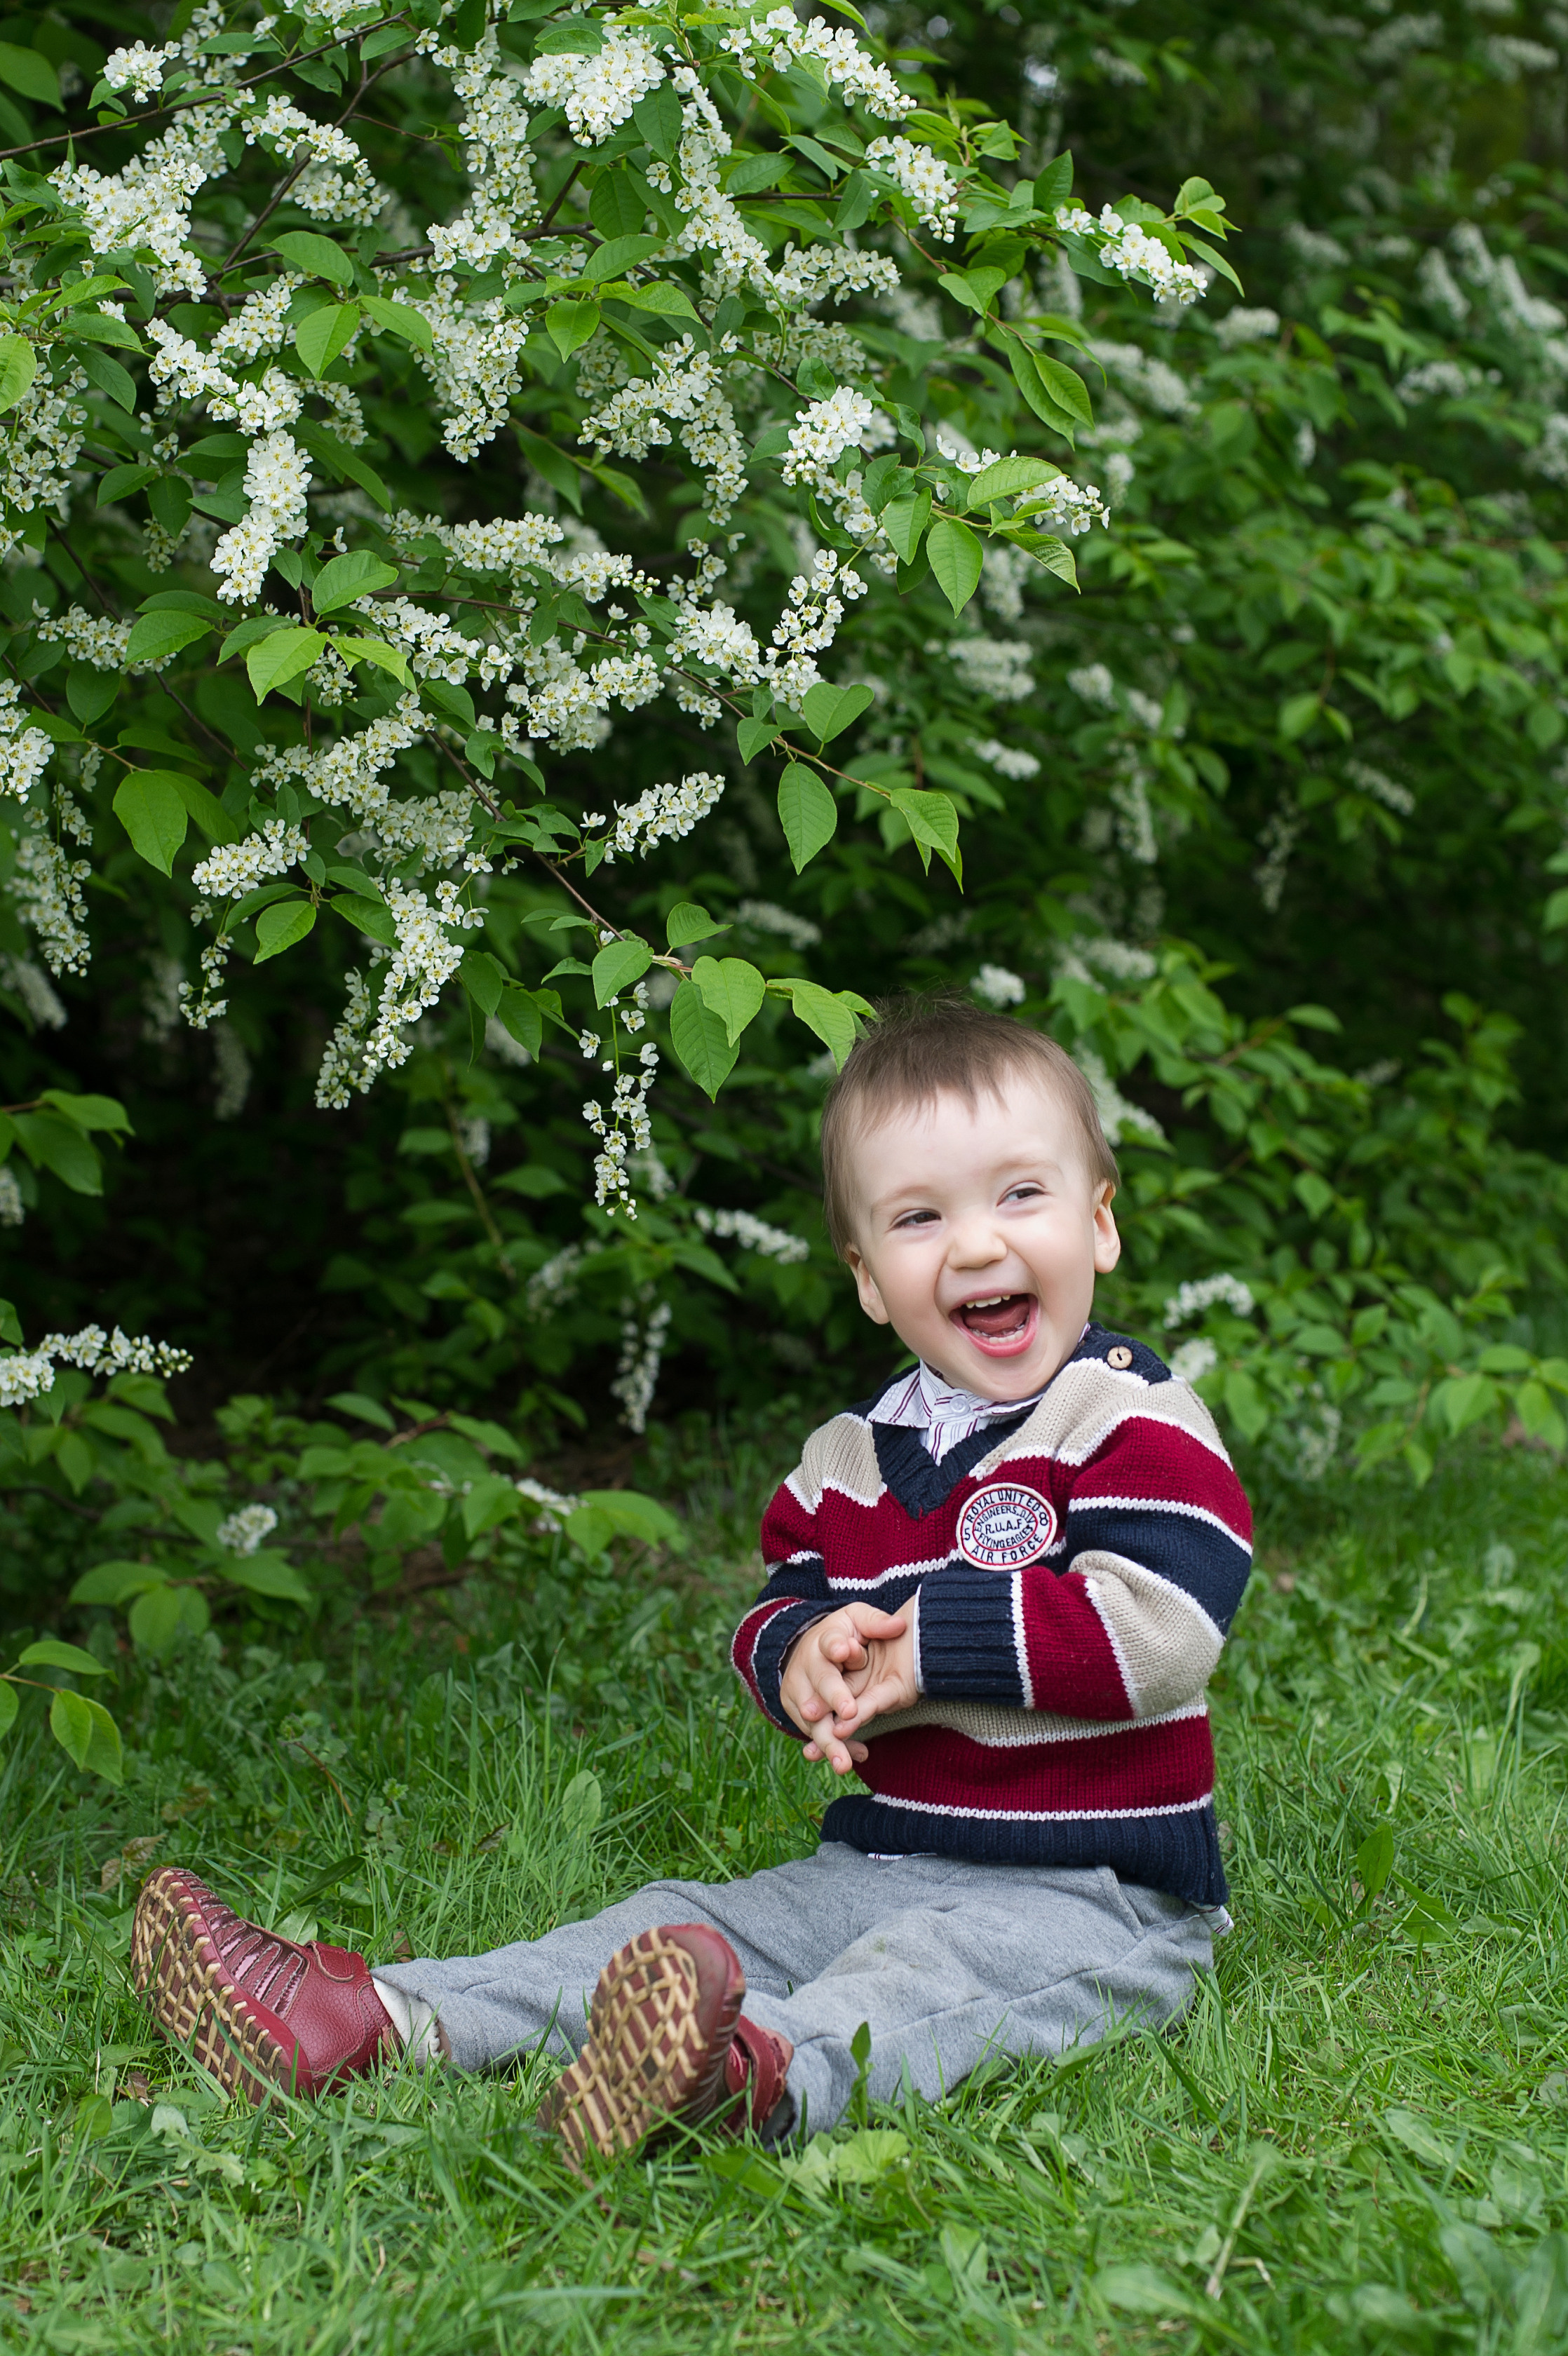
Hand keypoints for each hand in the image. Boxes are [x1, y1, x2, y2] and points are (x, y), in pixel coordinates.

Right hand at [779, 1602, 918, 1774]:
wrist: (808, 1651)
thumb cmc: (842, 1634)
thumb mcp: (857, 1619)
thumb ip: (876, 1623)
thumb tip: (900, 1626)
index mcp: (825, 1638)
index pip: (830, 1640)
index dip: (836, 1646)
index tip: (845, 1650)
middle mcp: (807, 1665)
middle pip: (821, 1681)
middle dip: (833, 1696)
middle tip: (849, 1711)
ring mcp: (799, 1690)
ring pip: (813, 1717)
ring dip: (828, 1738)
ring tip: (843, 1761)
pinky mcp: (797, 1711)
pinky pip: (815, 1732)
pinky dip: (831, 1747)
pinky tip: (847, 1760)